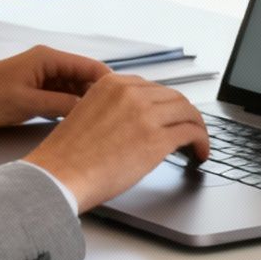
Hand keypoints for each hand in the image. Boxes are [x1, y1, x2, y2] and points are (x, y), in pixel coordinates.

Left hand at [0, 45, 109, 129]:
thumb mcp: (26, 103)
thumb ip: (60, 104)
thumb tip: (90, 110)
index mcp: (47, 58)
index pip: (90, 66)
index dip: (111, 83)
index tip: (126, 101)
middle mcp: (48, 63)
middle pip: (86, 78)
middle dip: (102, 96)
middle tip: (119, 116)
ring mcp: (43, 77)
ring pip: (76, 89)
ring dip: (88, 104)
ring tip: (105, 123)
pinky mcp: (37, 90)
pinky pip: (63, 98)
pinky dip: (73, 108)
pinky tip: (81, 124)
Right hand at [22, 74, 210, 211]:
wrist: (58, 175)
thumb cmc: (67, 155)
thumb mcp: (87, 113)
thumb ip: (114, 109)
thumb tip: (136, 122)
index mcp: (111, 84)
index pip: (152, 88)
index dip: (166, 104)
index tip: (170, 116)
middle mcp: (131, 93)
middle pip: (174, 97)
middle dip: (185, 115)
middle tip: (189, 130)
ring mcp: (146, 115)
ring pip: (187, 113)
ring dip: (197, 128)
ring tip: (198, 143)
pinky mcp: (156, 140)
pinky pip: (191, 134)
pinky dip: (201, 143)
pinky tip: (199, 154)